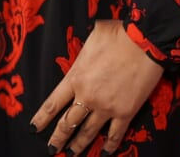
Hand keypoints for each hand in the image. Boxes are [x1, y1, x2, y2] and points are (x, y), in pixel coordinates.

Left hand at [31, 20, 164, 154]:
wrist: (144, 42)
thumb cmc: (118, 34)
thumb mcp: (93, 36)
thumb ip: (85, 49)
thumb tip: (86, 46)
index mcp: (75, 77)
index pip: (53, 104)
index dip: (42, 119)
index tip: (34, 128)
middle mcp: (87, 96)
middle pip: (67, 123)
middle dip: (57, 139)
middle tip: (52, 149)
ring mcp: (106, 107)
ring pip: (87, 133)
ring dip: (78, 145)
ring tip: (71, 154)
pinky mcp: (125, 112)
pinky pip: (114, 134)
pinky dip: (108, 146)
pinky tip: (104, 153)